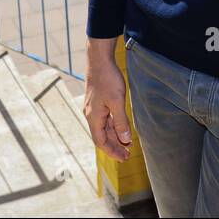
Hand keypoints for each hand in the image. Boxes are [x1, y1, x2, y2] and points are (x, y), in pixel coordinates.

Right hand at [83, 38, 131, 160]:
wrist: (99, 60)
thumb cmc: (107, 79)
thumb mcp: (117, 101)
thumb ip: (121, 121)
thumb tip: (125, 139)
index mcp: (93, 117)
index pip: (100, 142)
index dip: (111, 151)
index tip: (123, 158)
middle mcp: (91, 115)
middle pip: (102, 137)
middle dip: (114, 146)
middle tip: (127, 155)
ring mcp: (94, 109)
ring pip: (104, 128)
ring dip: (115, 136)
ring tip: (127, 144)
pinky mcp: (98, 102)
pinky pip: (106, 119)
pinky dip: (114, 126)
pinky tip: (122, 128)